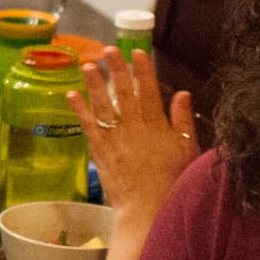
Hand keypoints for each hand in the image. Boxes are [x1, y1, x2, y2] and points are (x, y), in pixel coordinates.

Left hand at [76, 47, 195, 214]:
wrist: (148, 210)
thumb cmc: (173, 181)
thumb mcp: (188, 149)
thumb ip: (184, 120)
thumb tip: (182, 93)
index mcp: (156, 125)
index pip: (148, 90)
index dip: (143, 69)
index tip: (137, 51)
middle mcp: (133, 127)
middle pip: (123, 92)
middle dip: (116, 69)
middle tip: (108, 49)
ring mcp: (114, 139)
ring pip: (102, 105)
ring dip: (93, 84)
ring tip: (86, 65)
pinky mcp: (100, 152)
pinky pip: (88, 126)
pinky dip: (79, 110)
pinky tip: (71, 95)